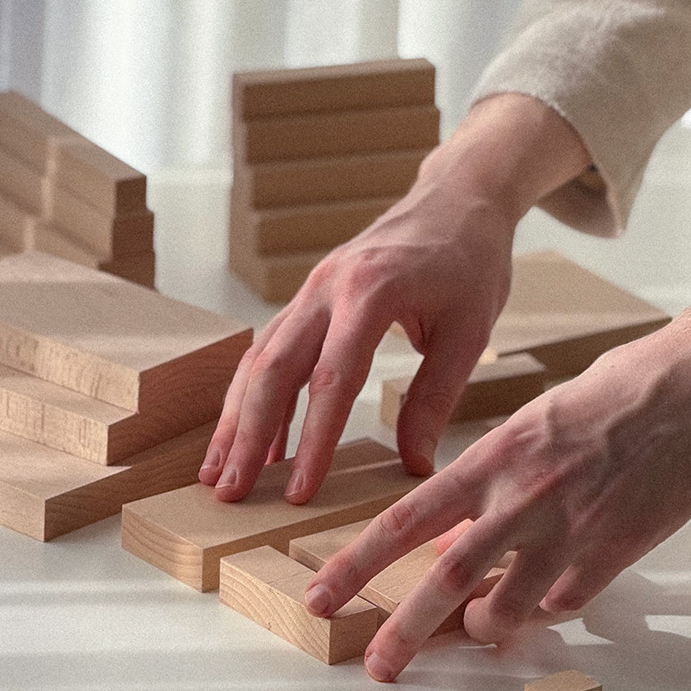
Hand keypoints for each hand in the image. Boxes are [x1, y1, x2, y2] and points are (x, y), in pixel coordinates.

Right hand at [199, 93, 590, 500]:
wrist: (457, 198)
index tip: (300, 492)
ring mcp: (313, 287)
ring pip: (261, 357)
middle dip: (248, 434)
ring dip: (237, 417)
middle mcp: (328, 286)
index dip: (314, 440)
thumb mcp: (469, 332)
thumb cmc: (471, 261)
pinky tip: (250, 437)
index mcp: (371, 290)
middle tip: (229, 493)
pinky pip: (273, 346)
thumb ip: (435, 398)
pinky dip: (255, 393)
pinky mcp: (311, 294)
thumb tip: (414, 466)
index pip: (332, 378)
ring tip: (218, 473)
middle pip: (275, 367)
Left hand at [301, 219, 690, 678]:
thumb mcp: (547, 415)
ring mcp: (575, 529)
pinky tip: (551, 604)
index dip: (360, 564)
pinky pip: (570, 599)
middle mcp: (528, 494)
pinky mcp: (620, 550)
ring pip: (510, 607)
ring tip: (475, 638)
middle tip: (375, 667)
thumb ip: (506, 469)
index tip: (324, 595)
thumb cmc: (628, 383)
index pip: (410, 518)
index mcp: (501, 450)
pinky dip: (552, 607)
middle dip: (404, 631)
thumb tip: (470, 522)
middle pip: (448, 578)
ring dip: (485, 629)